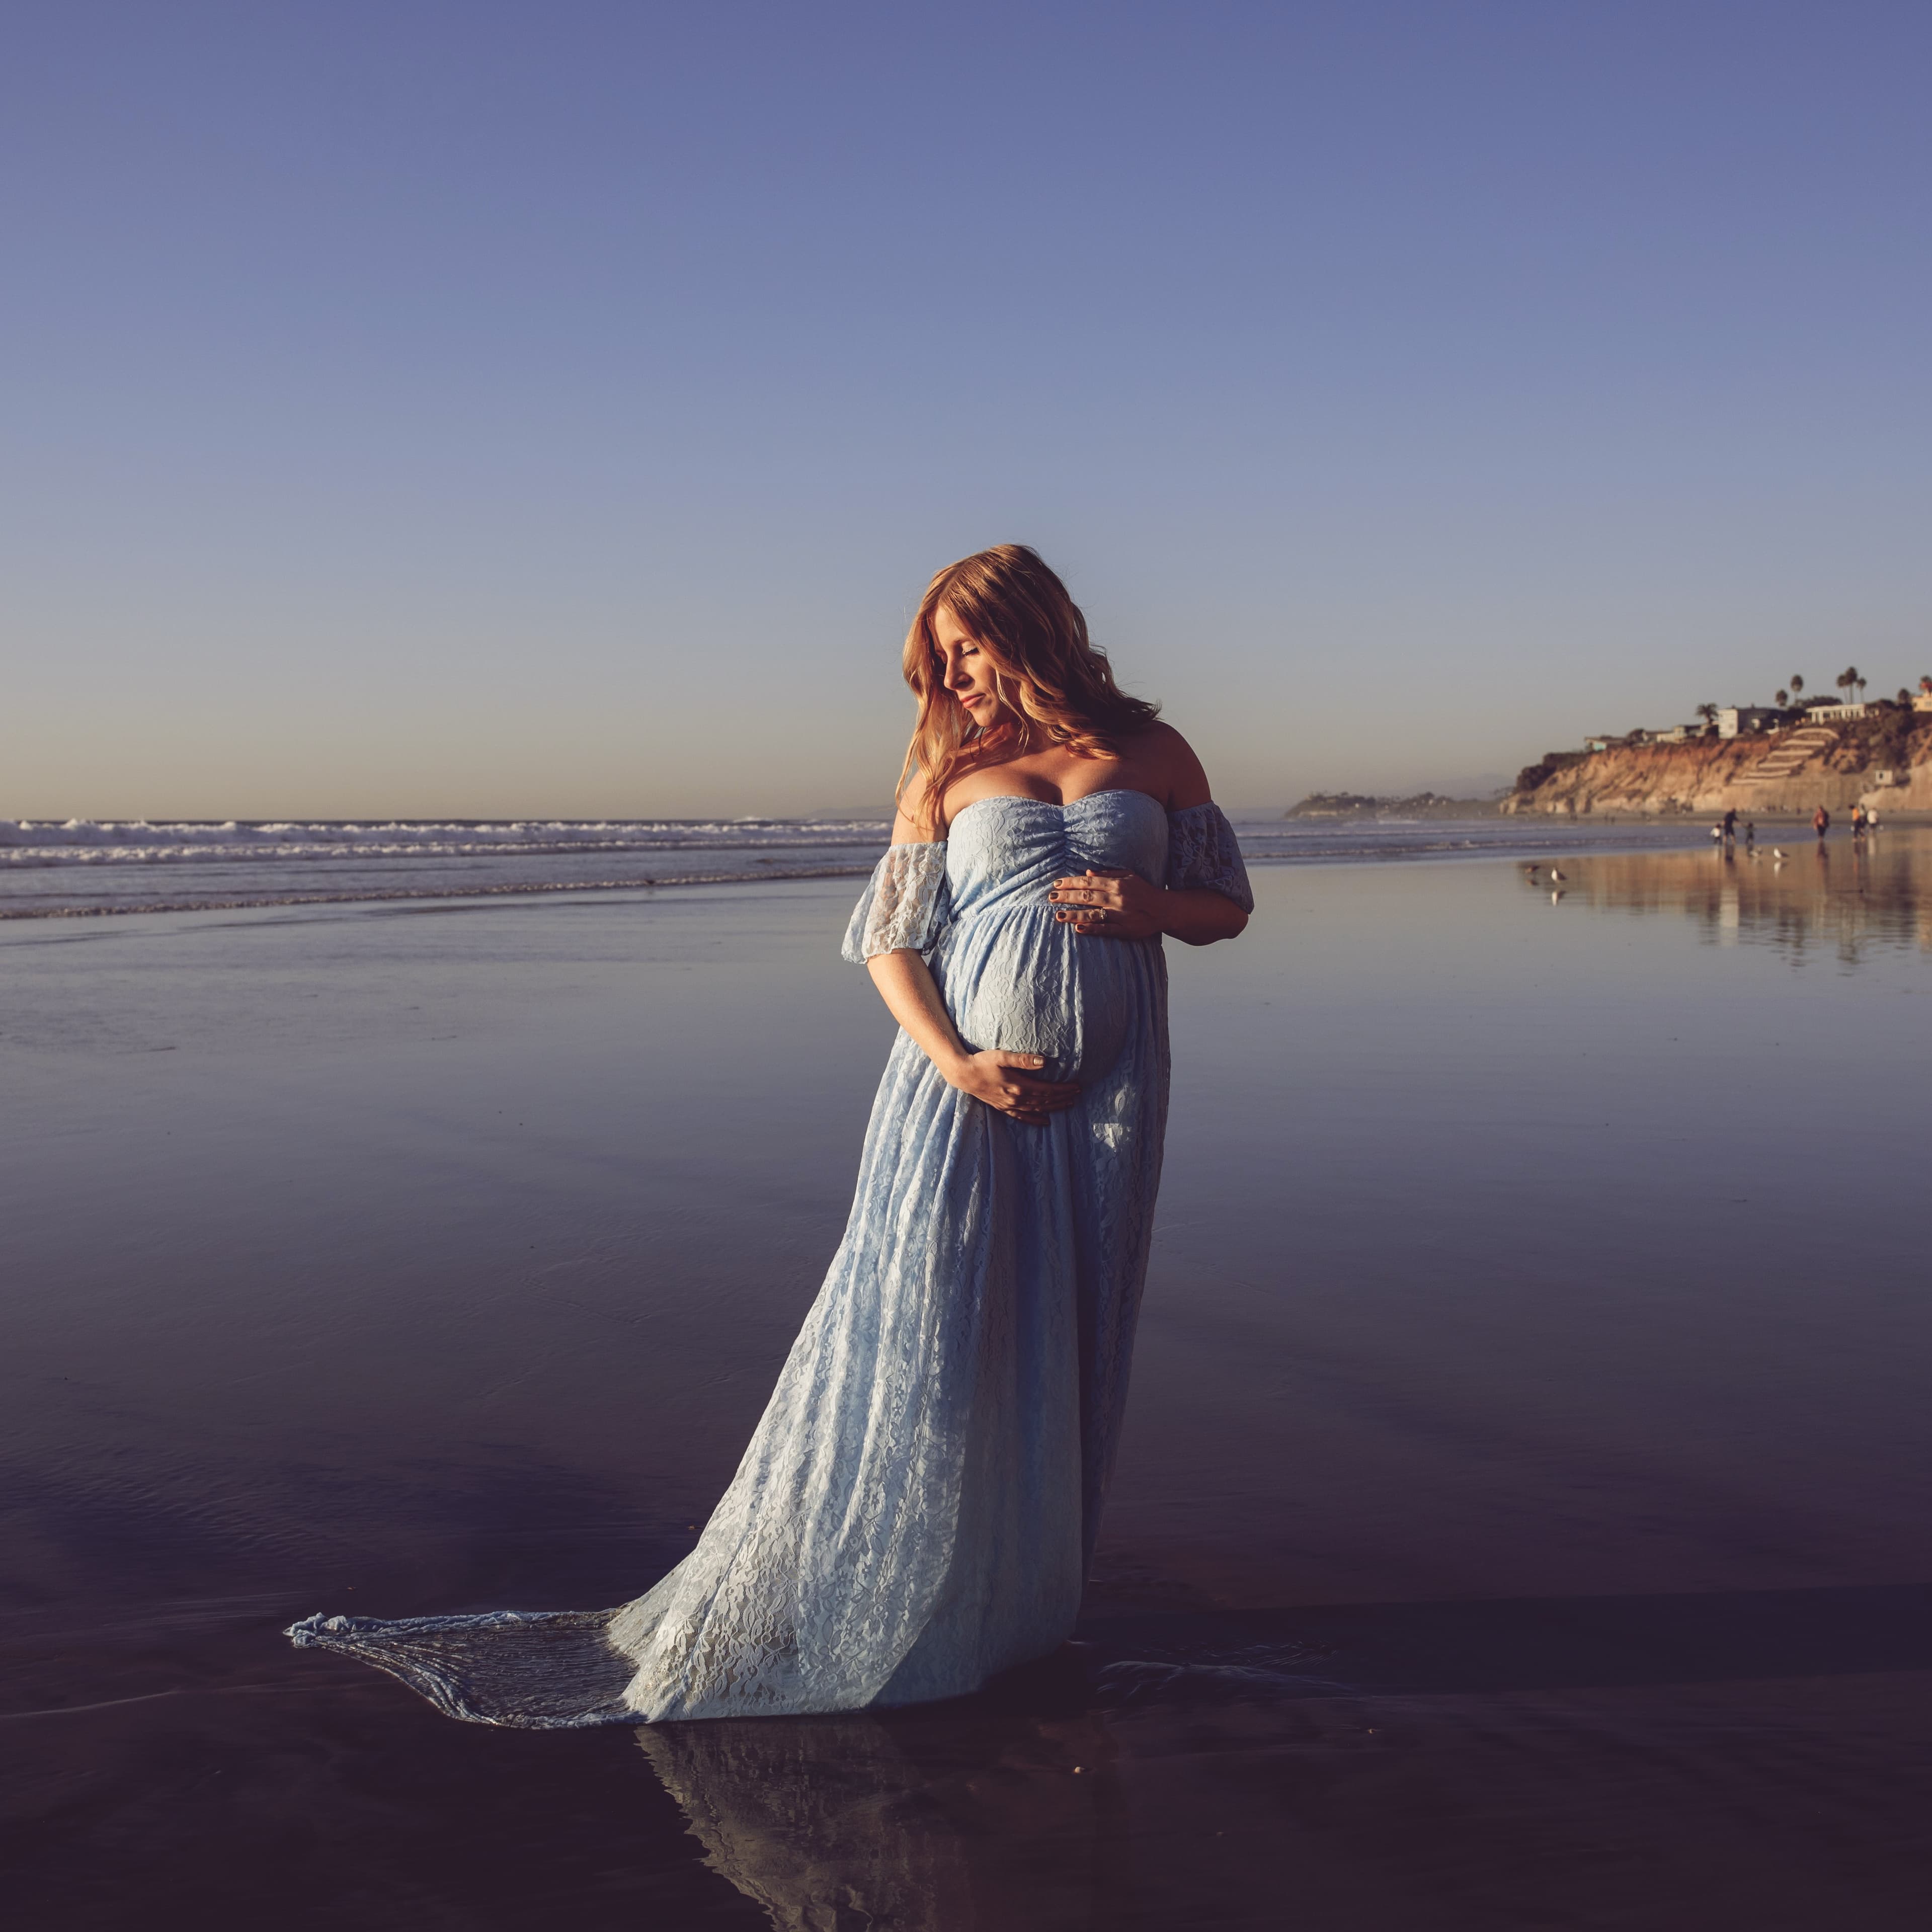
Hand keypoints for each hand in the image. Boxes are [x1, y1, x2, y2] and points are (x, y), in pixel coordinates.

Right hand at [943, 1049, 1081, 1124]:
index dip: (1063, 1089)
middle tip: (1077, 1095)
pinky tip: (1045, 1122)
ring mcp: (1009, 1105)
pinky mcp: (1003, 1108)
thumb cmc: (982, 1062)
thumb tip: (1044, 1062)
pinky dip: (1035, 1120)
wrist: (963, 1074)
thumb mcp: (1003, 1056)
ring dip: (1054, 1108)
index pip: (1047, 1089)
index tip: (1076, 1086)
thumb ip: (1024, 1060)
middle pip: (1045, 1101)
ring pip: (1037, 1109)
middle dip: (1063, 1098)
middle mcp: (1016, 1099)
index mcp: (1019, 1086)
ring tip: (1068, 1105)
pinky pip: (1022, 1117)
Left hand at [1048, 867, 1164, 938]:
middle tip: (1051, 898)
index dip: (1071, 883)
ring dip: (1074, 915)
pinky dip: (1091, 929)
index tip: (1057, 884)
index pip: (1088, 882)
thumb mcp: (1129, 876)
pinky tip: (1078, 929)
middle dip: (1067, 897)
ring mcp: (1120, 915)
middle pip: (1086, 897)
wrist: (1164, 909)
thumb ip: (1108, 874)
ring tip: (1058, 915)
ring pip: (1092, 914)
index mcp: (1117, 884)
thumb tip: (1087, 873)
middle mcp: (1117, 899)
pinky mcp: (1125, 930)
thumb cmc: (1144, 891)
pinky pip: (1105, 930)